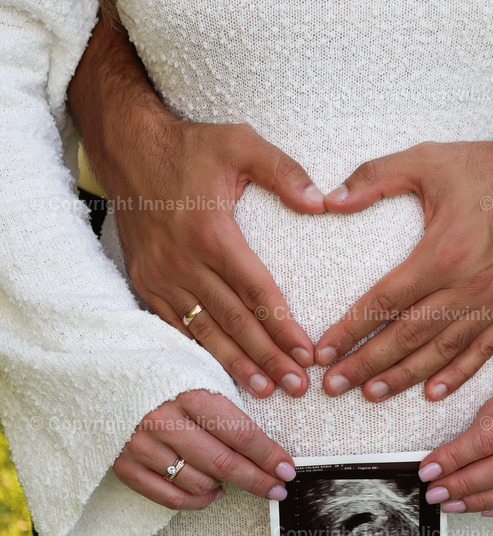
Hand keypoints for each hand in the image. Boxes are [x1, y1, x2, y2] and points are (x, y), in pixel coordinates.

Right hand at [112, 118, 323, 397]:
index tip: (306, 352)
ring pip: (204, 331)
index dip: (282, 326)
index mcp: (212, 233)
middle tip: (296, 386)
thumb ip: (284, 171)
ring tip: (264, 392)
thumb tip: (321, 203)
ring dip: (236, 364)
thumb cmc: (191, 147)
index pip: (256, 291)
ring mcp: (161, 276)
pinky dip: (199, 352)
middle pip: (234, 320)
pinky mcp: (146, 283)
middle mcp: (184, 262)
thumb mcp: (241, 143)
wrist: (128, 149)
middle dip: (267, 357)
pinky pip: (176, 327)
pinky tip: (219, 373)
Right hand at [113, 389, 296, 509]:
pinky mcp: (125, 467)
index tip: (288, 469)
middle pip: (224, 464)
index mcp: (186, 392)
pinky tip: (212, 492)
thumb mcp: (193, 372)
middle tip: (278, 489)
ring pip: (199, 483)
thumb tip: (263, 442)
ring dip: (225, 487)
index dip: (269, 455)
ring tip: (237, 480)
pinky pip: (170, 498)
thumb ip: (224, 403)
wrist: (98, 380)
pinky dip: (197, 500)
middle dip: (258, 479)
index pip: (239, 433)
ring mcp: (140, 447)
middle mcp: (162, 421)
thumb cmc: (155, 375)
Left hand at [315, 31, 492, 401]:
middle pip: (407, 336)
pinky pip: (482, 351)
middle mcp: (471, 285)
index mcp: (444, 252)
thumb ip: (373, 177)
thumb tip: (326, 200)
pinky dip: (456, 375)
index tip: (323, 352)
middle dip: (366, 364)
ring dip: (403, 376)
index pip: (384, 302)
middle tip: (333, 385)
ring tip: (370, 393)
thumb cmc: (481, 167)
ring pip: (442, 351)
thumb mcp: (424, 159)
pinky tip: (430, 392)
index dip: (350, 330)